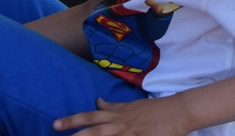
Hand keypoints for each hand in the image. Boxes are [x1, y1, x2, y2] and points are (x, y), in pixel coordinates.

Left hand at [54, 97, 190, 134]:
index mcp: (117, 115)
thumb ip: (113, 107)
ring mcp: (131, 134)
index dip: (72, 121)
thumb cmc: (155, 109)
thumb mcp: (131, 106)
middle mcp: (120, 124)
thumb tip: (97, 102)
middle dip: (75, 135)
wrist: (179, 110)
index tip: (55, 125)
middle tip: (56, 129)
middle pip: (93, 131)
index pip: (90, 117)